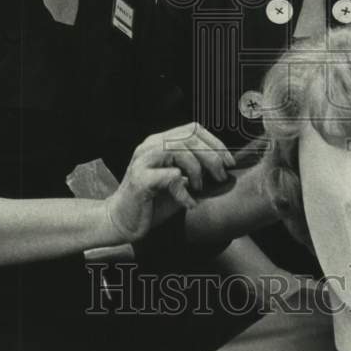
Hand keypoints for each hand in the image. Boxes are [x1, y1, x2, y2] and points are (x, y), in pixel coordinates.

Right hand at [104, 123, 234, 242]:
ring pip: (180, 151)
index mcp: (159, 142)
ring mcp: (143, 161)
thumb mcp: (178, 180)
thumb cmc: (153, 202)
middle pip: (189, 137)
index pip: (192, 129)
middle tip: (221, 176)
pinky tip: (188, 204)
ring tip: (199, 189)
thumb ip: (194, 169)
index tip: (229, 161)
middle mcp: (149, 146)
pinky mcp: (140, 180)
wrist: (120, 221)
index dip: (215, 142)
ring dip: (197, 171)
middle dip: (212, 157)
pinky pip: (172, 177)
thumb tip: (224, 165)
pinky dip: (185, 192)